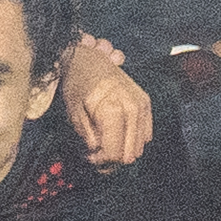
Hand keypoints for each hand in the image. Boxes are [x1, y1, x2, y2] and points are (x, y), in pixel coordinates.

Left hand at [60, 34, 152, 165]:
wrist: (89, 59)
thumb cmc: (78, 83)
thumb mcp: (74, 111)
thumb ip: (87, 136)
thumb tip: (96, 154)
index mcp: (113, 110)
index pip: (114, 153)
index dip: (100, 161)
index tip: (89, 156)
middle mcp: (132, 109)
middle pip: (128, 153)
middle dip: (111, 159)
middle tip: (96, 154)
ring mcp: (142, 105)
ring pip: (138, 147)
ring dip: (121, 150)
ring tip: (105, 143)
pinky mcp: (146, 104)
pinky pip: (145, 135)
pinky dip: (131, 140)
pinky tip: (117, 134)